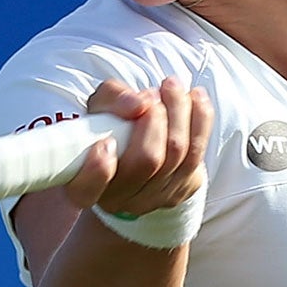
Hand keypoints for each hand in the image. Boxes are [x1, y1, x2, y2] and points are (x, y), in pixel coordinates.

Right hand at [64, 76, 211, 216]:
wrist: (135, 148)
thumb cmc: (111, 126)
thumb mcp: (100, 107)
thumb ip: (112, 98)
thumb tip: (140, 104)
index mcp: (85, 184)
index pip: (86, 189)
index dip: (97, 170)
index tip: (106, 142)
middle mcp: (119, 199)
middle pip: (146, 161)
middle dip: (155, 119)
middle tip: (153, 94)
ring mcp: (154, 198)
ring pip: (177, 155)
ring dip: (179, 112)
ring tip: (172, 86)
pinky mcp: (182, 190)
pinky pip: (198, 153)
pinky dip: (200, 119)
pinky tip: (195, 97)